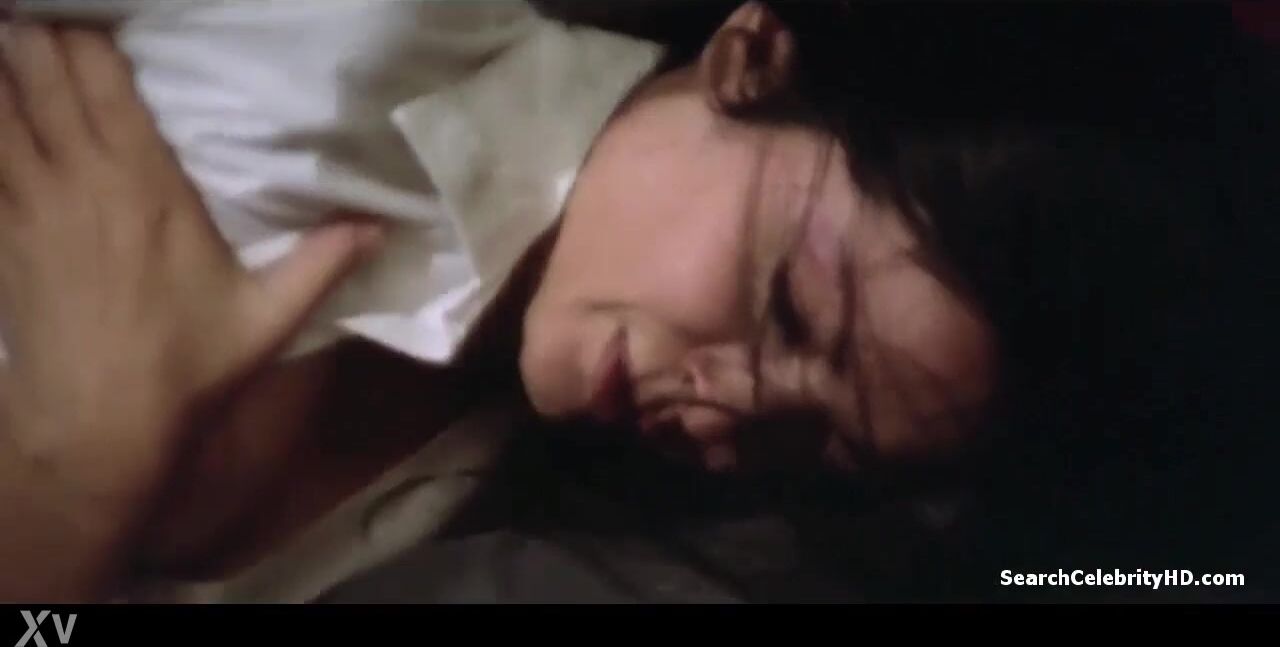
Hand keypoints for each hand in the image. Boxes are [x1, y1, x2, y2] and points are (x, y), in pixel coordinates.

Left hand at [0, 25, 379, 518]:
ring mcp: (27, 206)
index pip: (100, 81)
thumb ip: (322, 263)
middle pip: (39, 75)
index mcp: (143, 185)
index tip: (94, 13)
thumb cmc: (186, 366)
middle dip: (38, 34)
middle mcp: (78, 181)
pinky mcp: (0, 238)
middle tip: (45, 14)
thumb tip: (380, 225)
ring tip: (10, 38)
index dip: (86, 34)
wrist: (96, 426)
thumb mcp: (267, 317)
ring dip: (2, 70)